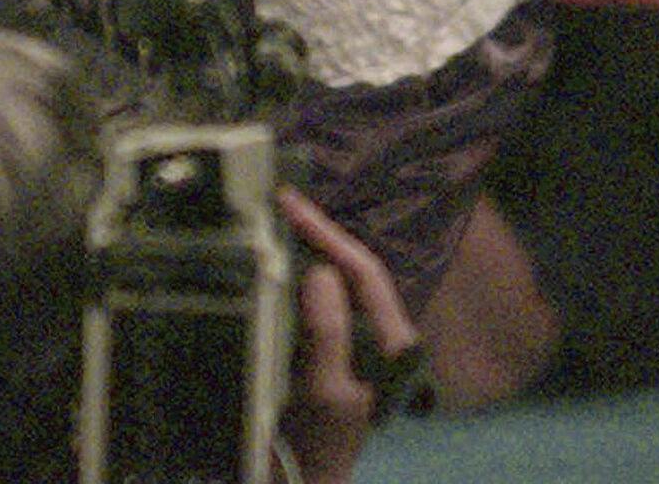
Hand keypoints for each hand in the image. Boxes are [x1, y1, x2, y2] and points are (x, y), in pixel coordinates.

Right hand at [278, 189, 428, 483]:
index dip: (328, 233)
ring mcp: (353, 341)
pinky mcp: (328, 347)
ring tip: (269, 219)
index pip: (365, 271)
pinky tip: (267, 259)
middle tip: (273, 202)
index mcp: (392, 344)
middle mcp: (378, 336)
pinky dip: (290, 273)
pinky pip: (313, 297)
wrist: (301, 482)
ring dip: (302, 248)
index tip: (289, 202)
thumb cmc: (317, 442)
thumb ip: (328, 332)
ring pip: (332, 280)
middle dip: (315, 234)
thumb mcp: (324, 391)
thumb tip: (320, 269)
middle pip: (349, 269)